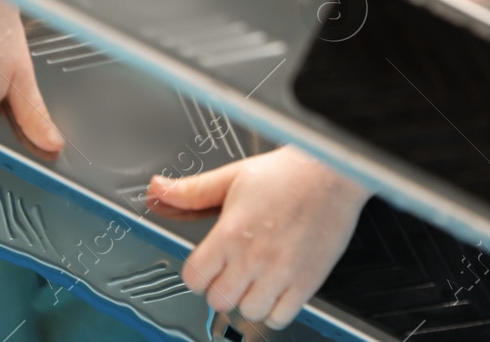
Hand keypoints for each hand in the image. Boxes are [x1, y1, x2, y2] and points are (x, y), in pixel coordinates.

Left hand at [145, 145, 370, 329]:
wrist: (331, 173)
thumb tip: (158, 190)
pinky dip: (275, 310)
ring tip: (254, 279)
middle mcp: (253, 257)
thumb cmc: (286, 174)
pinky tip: (275, 290)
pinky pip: (281, 318)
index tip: (206, 266)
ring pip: (248, 312)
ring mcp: (281, 273)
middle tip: (230, 272)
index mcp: (230, 233)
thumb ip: (192, 191)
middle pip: (219, 300)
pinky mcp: (307, 282)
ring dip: (248, 300)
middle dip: (220, 288)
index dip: (197, 273)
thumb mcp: (231, 177)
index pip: (194, 278)